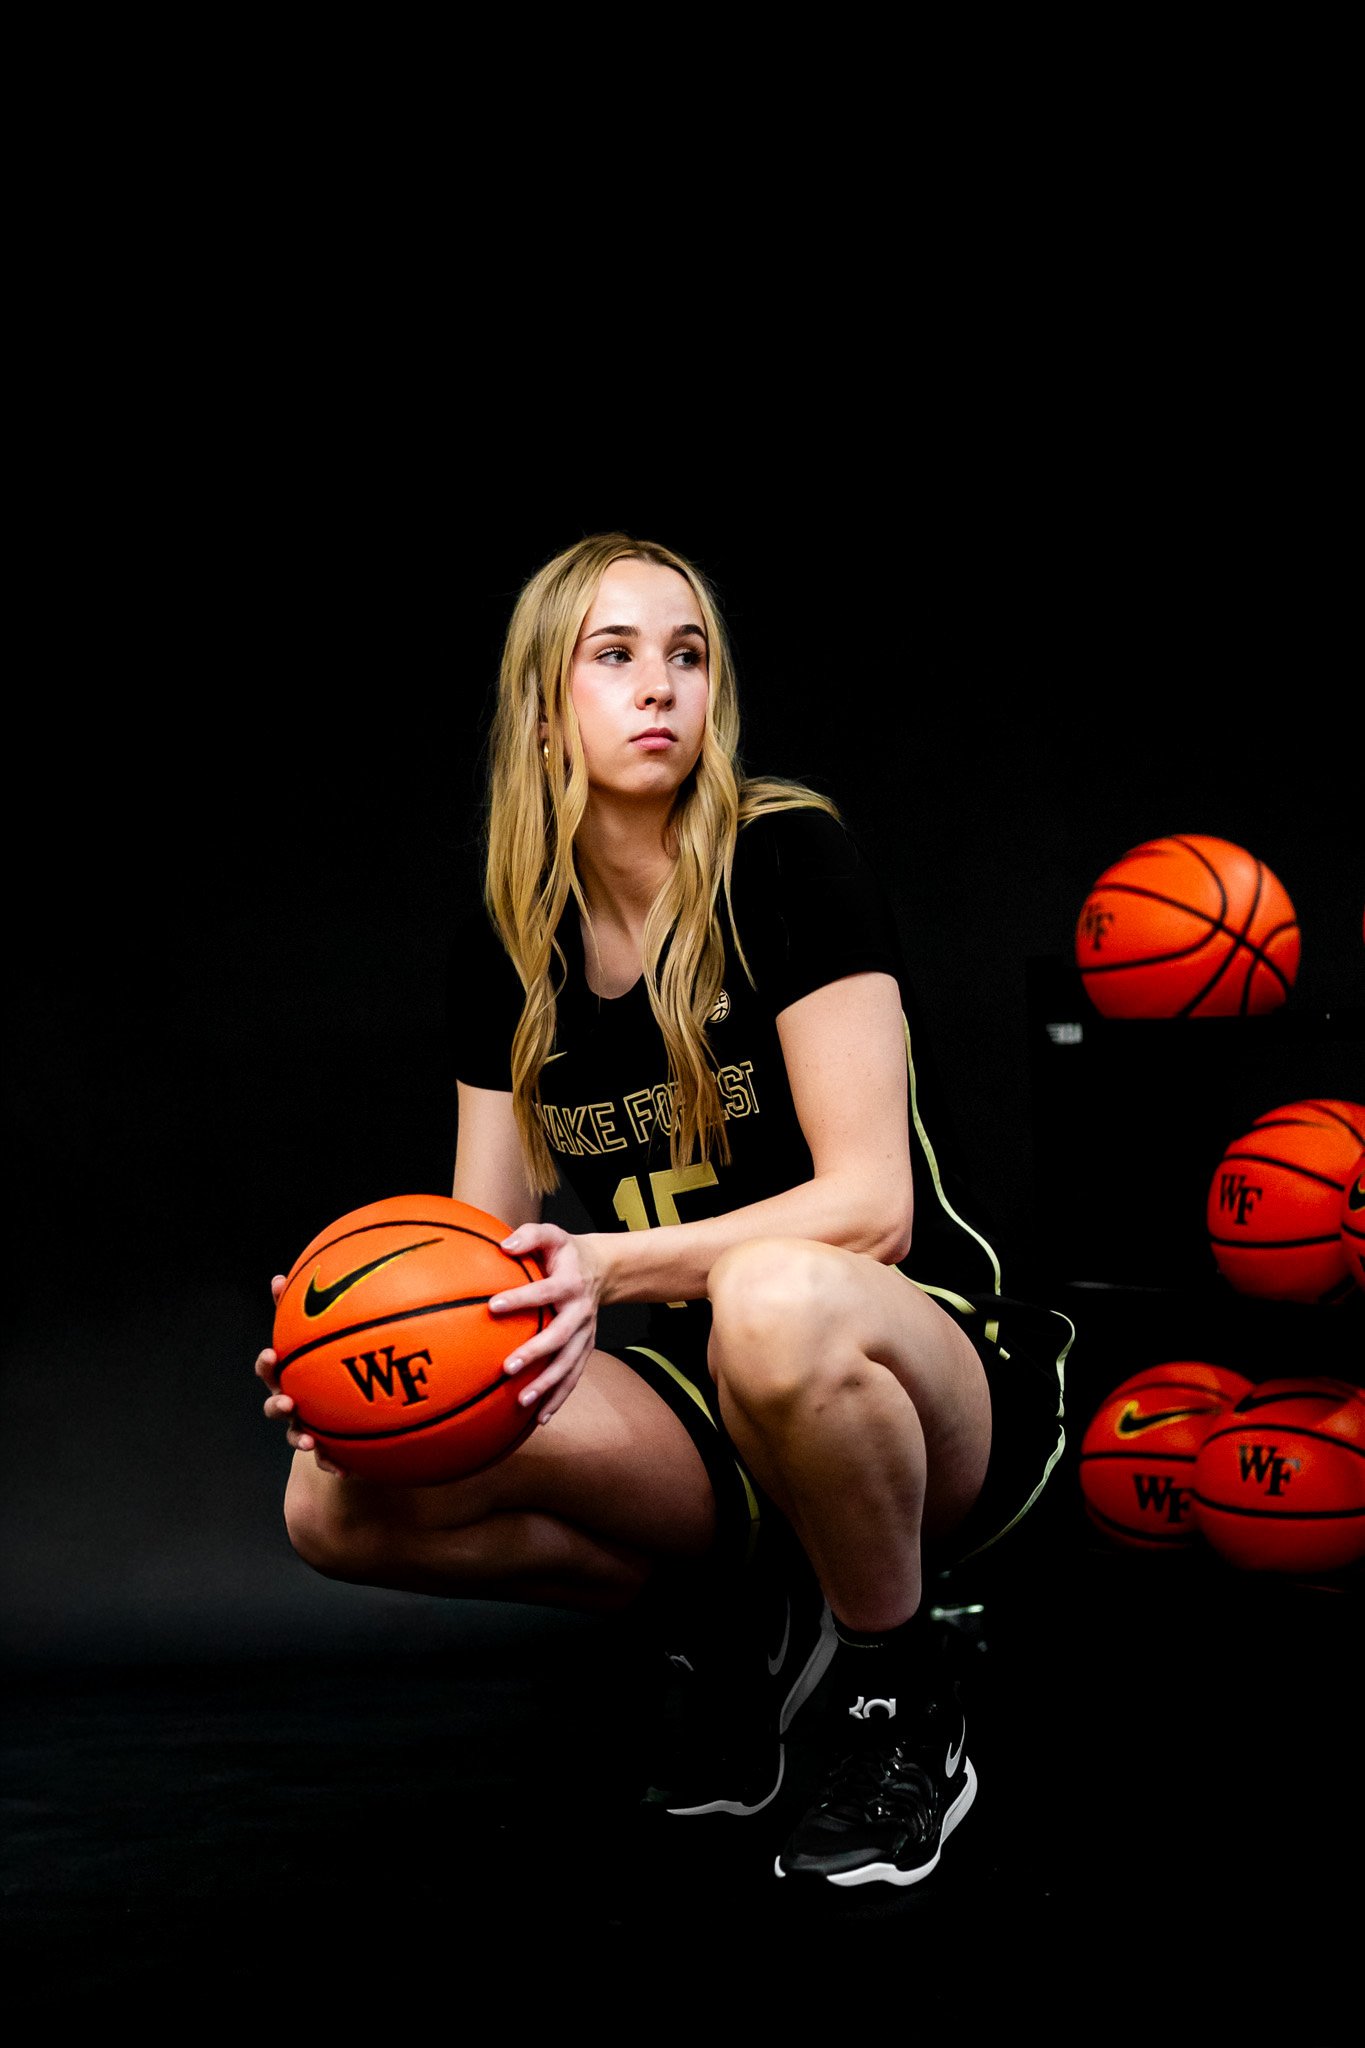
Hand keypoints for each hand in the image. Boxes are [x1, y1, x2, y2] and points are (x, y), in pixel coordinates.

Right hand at [255, 1274, 347, 1476]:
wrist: (343, 1408)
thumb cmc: (330, 1363)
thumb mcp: (327, 1334)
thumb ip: (310, 1310)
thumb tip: (289, 1275)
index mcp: (290, 1373)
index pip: (273, 1366)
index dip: (268, 1363)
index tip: (272, 1354)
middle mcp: (292, 1400)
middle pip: (274, 1404)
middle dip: (276, 1403)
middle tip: (286, 1400)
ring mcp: (304, 1425)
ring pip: (295, 1434)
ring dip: (297, 1437)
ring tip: (307, 1440)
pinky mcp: (324, 1448)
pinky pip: (327, 1459)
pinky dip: (332, 1464)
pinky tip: (345, 1470)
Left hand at [490, 1223, 604, 1424]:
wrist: (602, 1269)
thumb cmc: (565, 1253)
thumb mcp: (552, 1235)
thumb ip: (529, 1235)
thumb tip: (502, 1246)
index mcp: (570, 1283)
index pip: (545, 1291)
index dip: (522, 1298)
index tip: (494, 1306)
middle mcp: (581, 1312)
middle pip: (560, 1336)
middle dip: (536, 1353)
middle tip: (508, 1367)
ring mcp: (586, 1334)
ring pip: (569, 1363)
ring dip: (548, 1384)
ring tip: (523, 1402)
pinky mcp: (585, 1350)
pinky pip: (573, 1377)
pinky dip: (558, 1398)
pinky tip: (539, 1418)